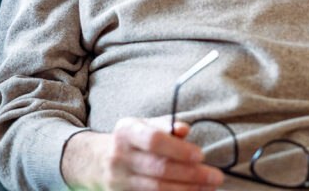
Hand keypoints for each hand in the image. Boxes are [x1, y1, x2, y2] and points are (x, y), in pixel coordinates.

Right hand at [61, 116, 223, 190]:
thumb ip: (166, 125)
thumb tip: (185, 129)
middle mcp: (120, 156)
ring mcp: (119, 180)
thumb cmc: (128, 140)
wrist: (93, 161)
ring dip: (187, 189)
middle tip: (215, 176)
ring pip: (156, 189)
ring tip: (209, 187)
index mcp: (127, 132)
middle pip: (158, 168)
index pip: (153, 140)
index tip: (200, 155)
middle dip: (191, 174)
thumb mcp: (143, 125)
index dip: (178, 149)